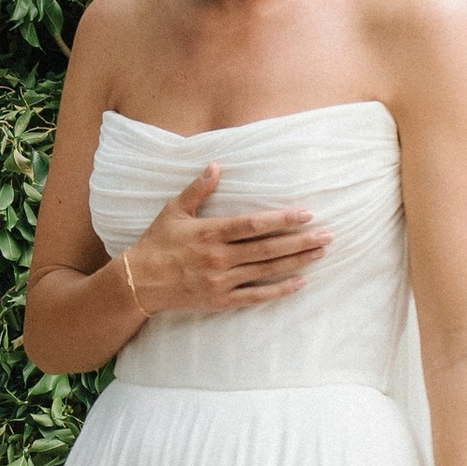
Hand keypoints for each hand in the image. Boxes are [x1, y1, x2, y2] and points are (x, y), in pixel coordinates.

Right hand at [122, 166, 328, 317]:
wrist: (138, 283)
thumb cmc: (156, 243)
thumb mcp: (174, 211)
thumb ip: (197, 189)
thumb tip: (216, 166)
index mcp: (210, 232)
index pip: (253, 224)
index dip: (282, 219)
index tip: (306, 214)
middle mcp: (219, 257)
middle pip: (268, 248)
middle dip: (300, 241)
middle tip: (328, 235)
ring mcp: (221, 280)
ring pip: (267, 270)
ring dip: (296, 261)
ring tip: (321, 253)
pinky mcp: (220, 300)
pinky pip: (256, 296)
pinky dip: (279, 290)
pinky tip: (300, 282)